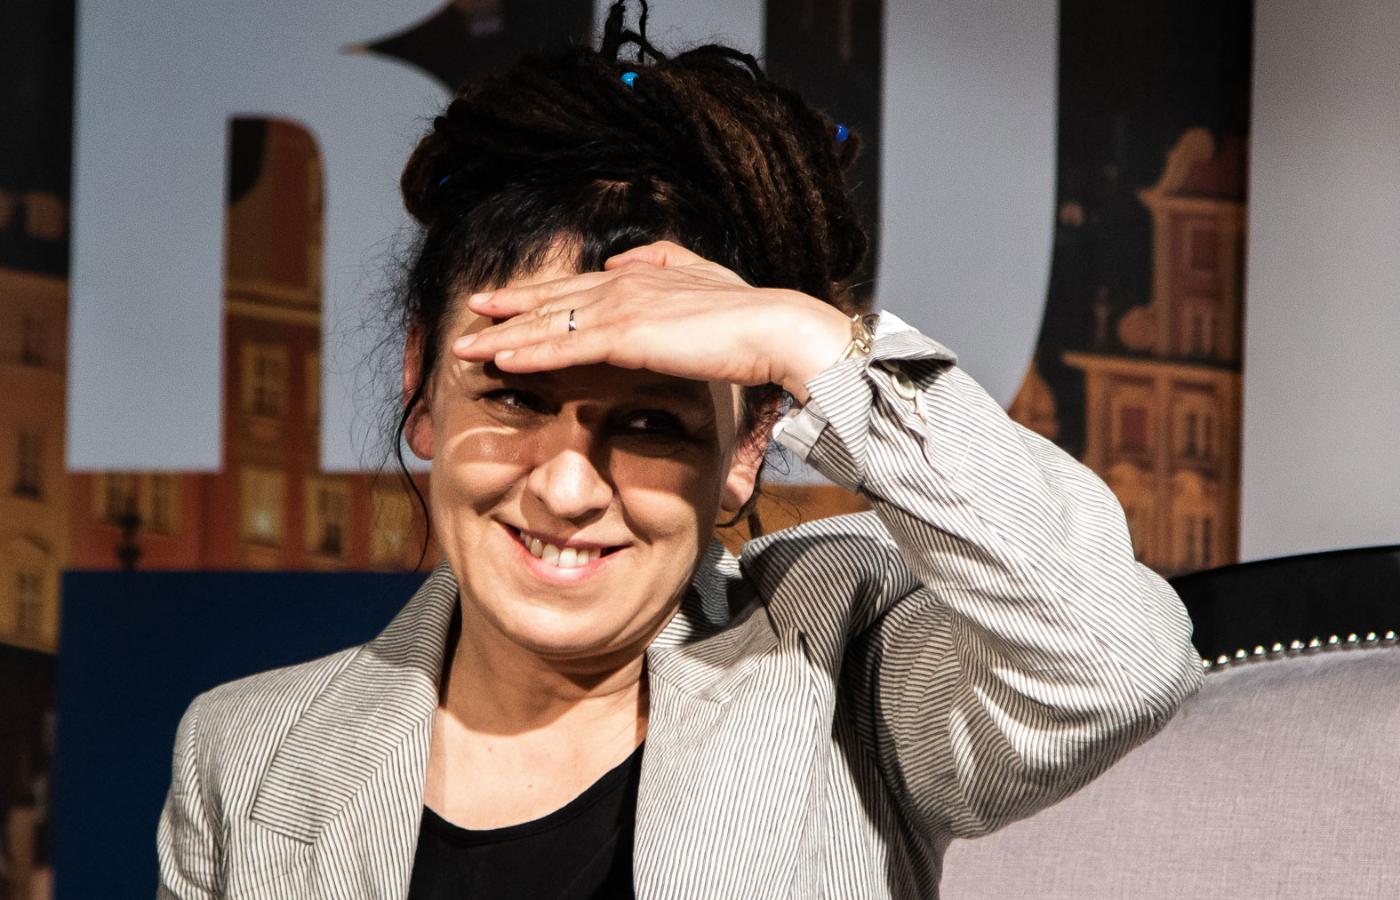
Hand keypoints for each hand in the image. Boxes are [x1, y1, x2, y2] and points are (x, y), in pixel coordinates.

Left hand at [450, 241, 851, 403]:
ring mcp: (621, 308)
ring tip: (465, 346)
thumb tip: (620, 262)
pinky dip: (530, 353)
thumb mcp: (701, 276)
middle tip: (467, 315)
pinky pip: (566, 347)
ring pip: (548, 324)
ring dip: (503, 335)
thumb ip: (661, 261)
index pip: (573, 288)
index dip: (533, 295)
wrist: (773, 328)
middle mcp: (622, 284)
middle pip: (550, 301)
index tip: (501, 302)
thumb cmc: (747, 313)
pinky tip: (501, 359)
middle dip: (505, 309)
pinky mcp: (627, 335)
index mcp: (638, 275)